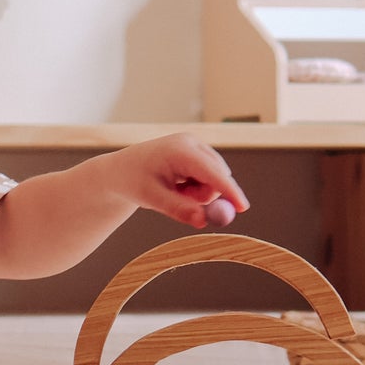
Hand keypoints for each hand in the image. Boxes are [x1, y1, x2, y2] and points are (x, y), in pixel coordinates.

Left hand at [111, 134, 249, 231]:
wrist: (121, 169)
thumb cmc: (133, 181)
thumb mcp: (152, 198)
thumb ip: (178, 209)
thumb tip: (203, 221)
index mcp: (180, 150)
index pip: (213, 172)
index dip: (230, 190)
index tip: (243, 208)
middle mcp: (192, 143)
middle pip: (218, 176)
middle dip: (204, 196)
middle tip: (180, 201)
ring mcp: (196, 145)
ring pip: (215, 179)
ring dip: (199, 193)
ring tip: (173, 191)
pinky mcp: (197, 151)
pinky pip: (210, 177)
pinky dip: (197, 188)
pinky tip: (178, 184)